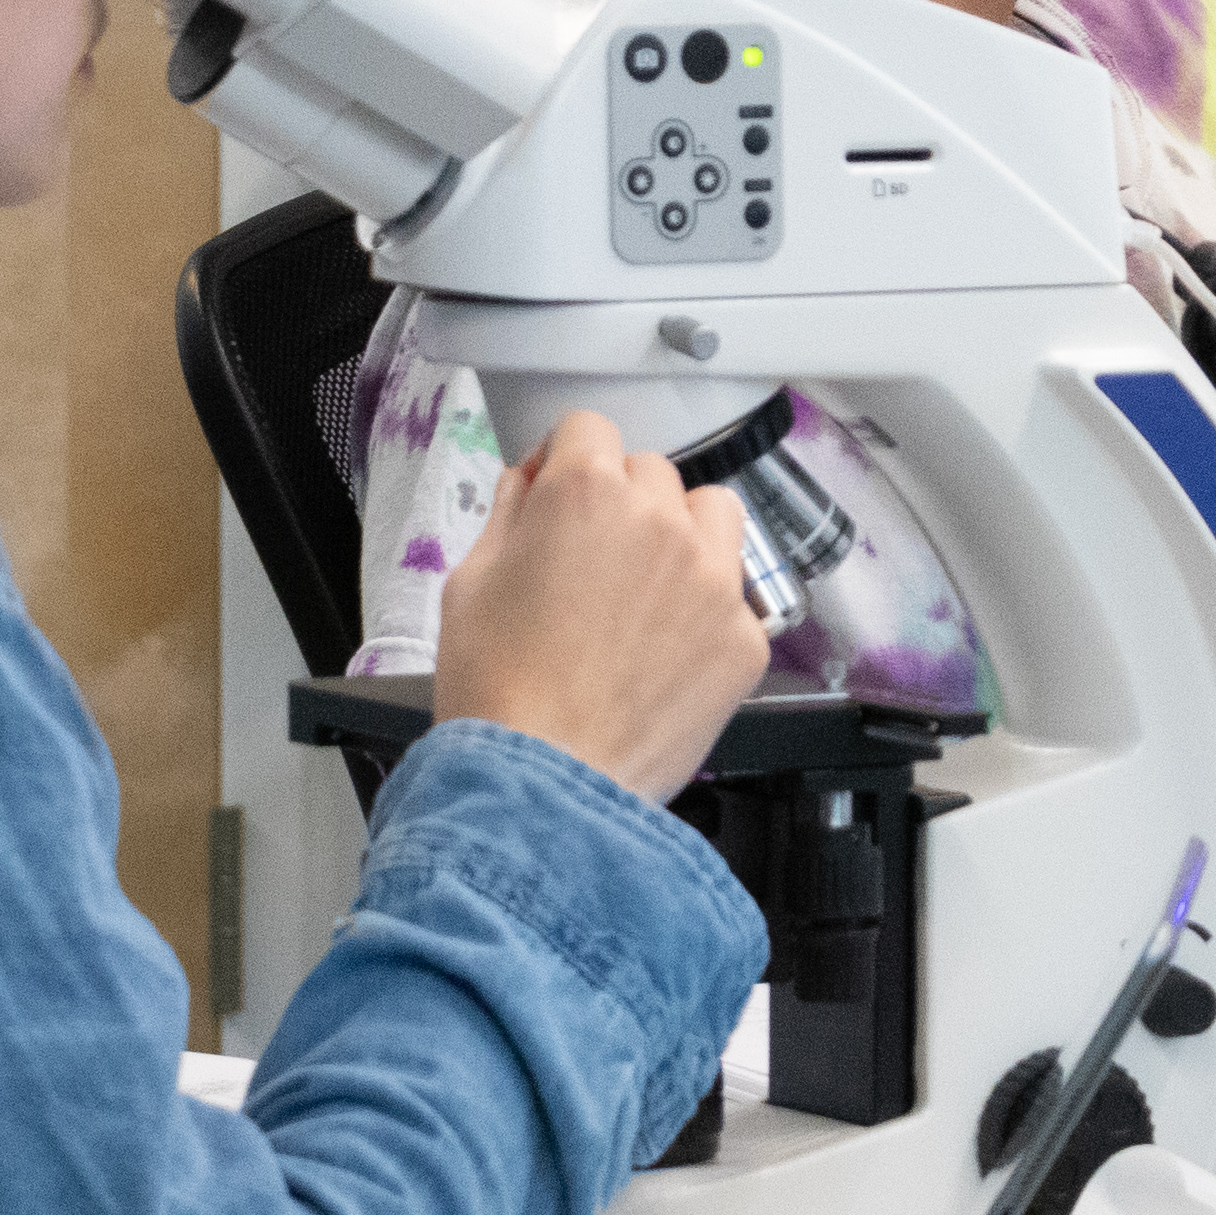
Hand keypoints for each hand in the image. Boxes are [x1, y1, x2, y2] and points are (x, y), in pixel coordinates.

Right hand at [431, 411, 768, 802]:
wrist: (544, 784)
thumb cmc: (497, 692)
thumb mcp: (470, 583)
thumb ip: (509, 513)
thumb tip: (530, 481)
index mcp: (586, 494)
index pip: (589, 429)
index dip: (564, 458)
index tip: (556, 490)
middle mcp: (661, 522)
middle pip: (652, 473)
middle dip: (621, 502)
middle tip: (590, 559)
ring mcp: (714, 579)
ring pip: (712, 514)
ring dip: (683, 533)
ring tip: (644, 589)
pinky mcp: (745, 636)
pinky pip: (734, 596)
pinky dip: (703, 612)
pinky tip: (663, 652)